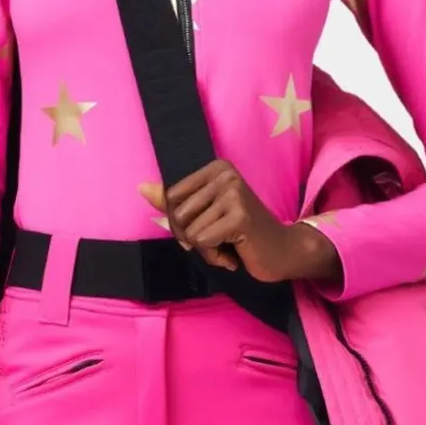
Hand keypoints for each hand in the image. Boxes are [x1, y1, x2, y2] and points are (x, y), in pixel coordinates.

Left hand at [139, 160, 340, 283]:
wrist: (283, 251)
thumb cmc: (241, 234)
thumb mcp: (205, 214)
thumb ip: (175, 201)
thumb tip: (142, 188)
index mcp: (215, 168)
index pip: (170, 196)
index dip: (180, 222)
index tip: (206, 226)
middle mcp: (225, 175)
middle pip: (177, 214)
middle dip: (192, 237)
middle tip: (219, 239)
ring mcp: (233, 194)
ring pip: (190, 232)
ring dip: (206, 249)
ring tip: (229, 244)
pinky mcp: (239, 216)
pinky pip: (202, 242)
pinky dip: (215, 256)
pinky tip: (234, 253)